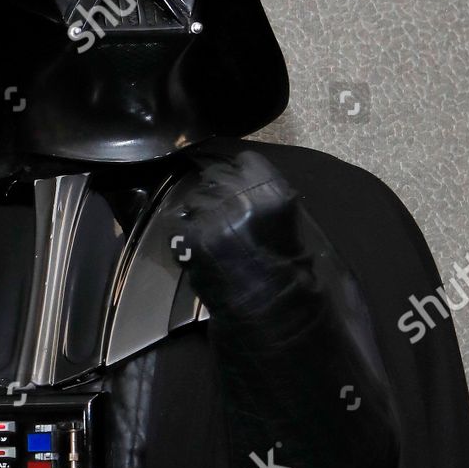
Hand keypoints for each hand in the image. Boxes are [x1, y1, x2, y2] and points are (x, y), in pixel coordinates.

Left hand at [174, 148, 308, 307]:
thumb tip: (240, 183)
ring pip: (195, 198)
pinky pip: (179, 222)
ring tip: (213, 234)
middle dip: (217, 192)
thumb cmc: (287, 267)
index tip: (238, 186)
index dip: (239, 173)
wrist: (271, 307)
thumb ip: (264, 196)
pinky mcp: (193, 236)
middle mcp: (241, 196)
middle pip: (215, 176)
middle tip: (223, 214)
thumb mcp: (288, 220)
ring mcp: (214, 215)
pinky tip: (196, 244)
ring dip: (200, 212)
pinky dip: (185, 232)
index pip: (245, 160)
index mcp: (271, 190)